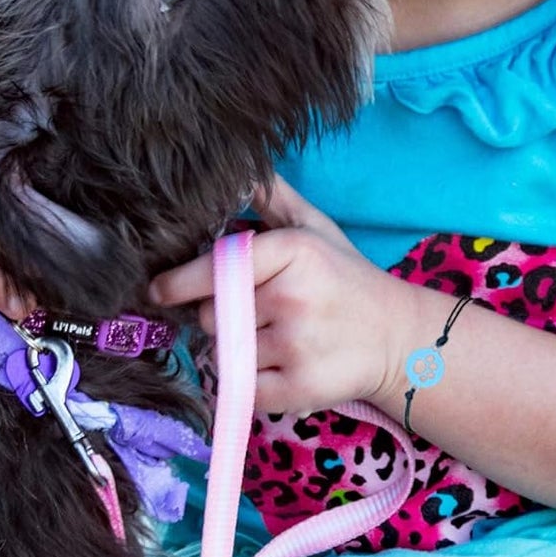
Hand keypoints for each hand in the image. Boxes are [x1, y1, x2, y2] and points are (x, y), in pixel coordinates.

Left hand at [148, 177, 424, 416]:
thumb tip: (236, 168)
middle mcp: (292, 297)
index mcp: (293, 252)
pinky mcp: (298, 388)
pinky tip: (277, 367)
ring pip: (225, 352)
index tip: (157, 289)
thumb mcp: (316, 228)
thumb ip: (274, 200)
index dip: (178, 282)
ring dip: (238, 350)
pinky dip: (249, 384)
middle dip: (220, 316)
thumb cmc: (347, 279)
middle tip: (255, 314)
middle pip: (211, 315)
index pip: (215, 268)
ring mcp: (295, 345)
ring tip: (275, 339)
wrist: (399, 336)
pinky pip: (242, 388)